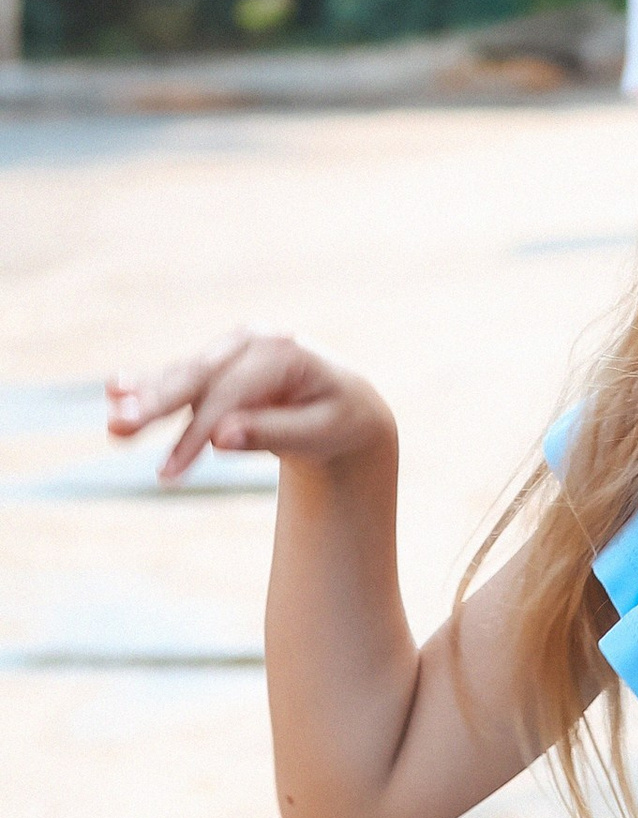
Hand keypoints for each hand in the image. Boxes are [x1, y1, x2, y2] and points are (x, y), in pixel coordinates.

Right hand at [105, 332, 393, 485]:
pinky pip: (178, 377)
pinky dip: (147, 386)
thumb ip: (272, 434)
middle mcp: (253, 342)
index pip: (231, 394)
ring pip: (182, 376)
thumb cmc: (335, 419)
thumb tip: (221, 440)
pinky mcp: (215, 364)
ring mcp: (231, 349)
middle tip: (119, 428)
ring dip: (144, 398)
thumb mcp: (319, 431)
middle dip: (157, 404)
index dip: (196, 434)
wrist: (343, 402)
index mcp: (284, 352)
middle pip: (198, 376)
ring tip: (114, 422)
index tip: (168, 475)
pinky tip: (115, 388)